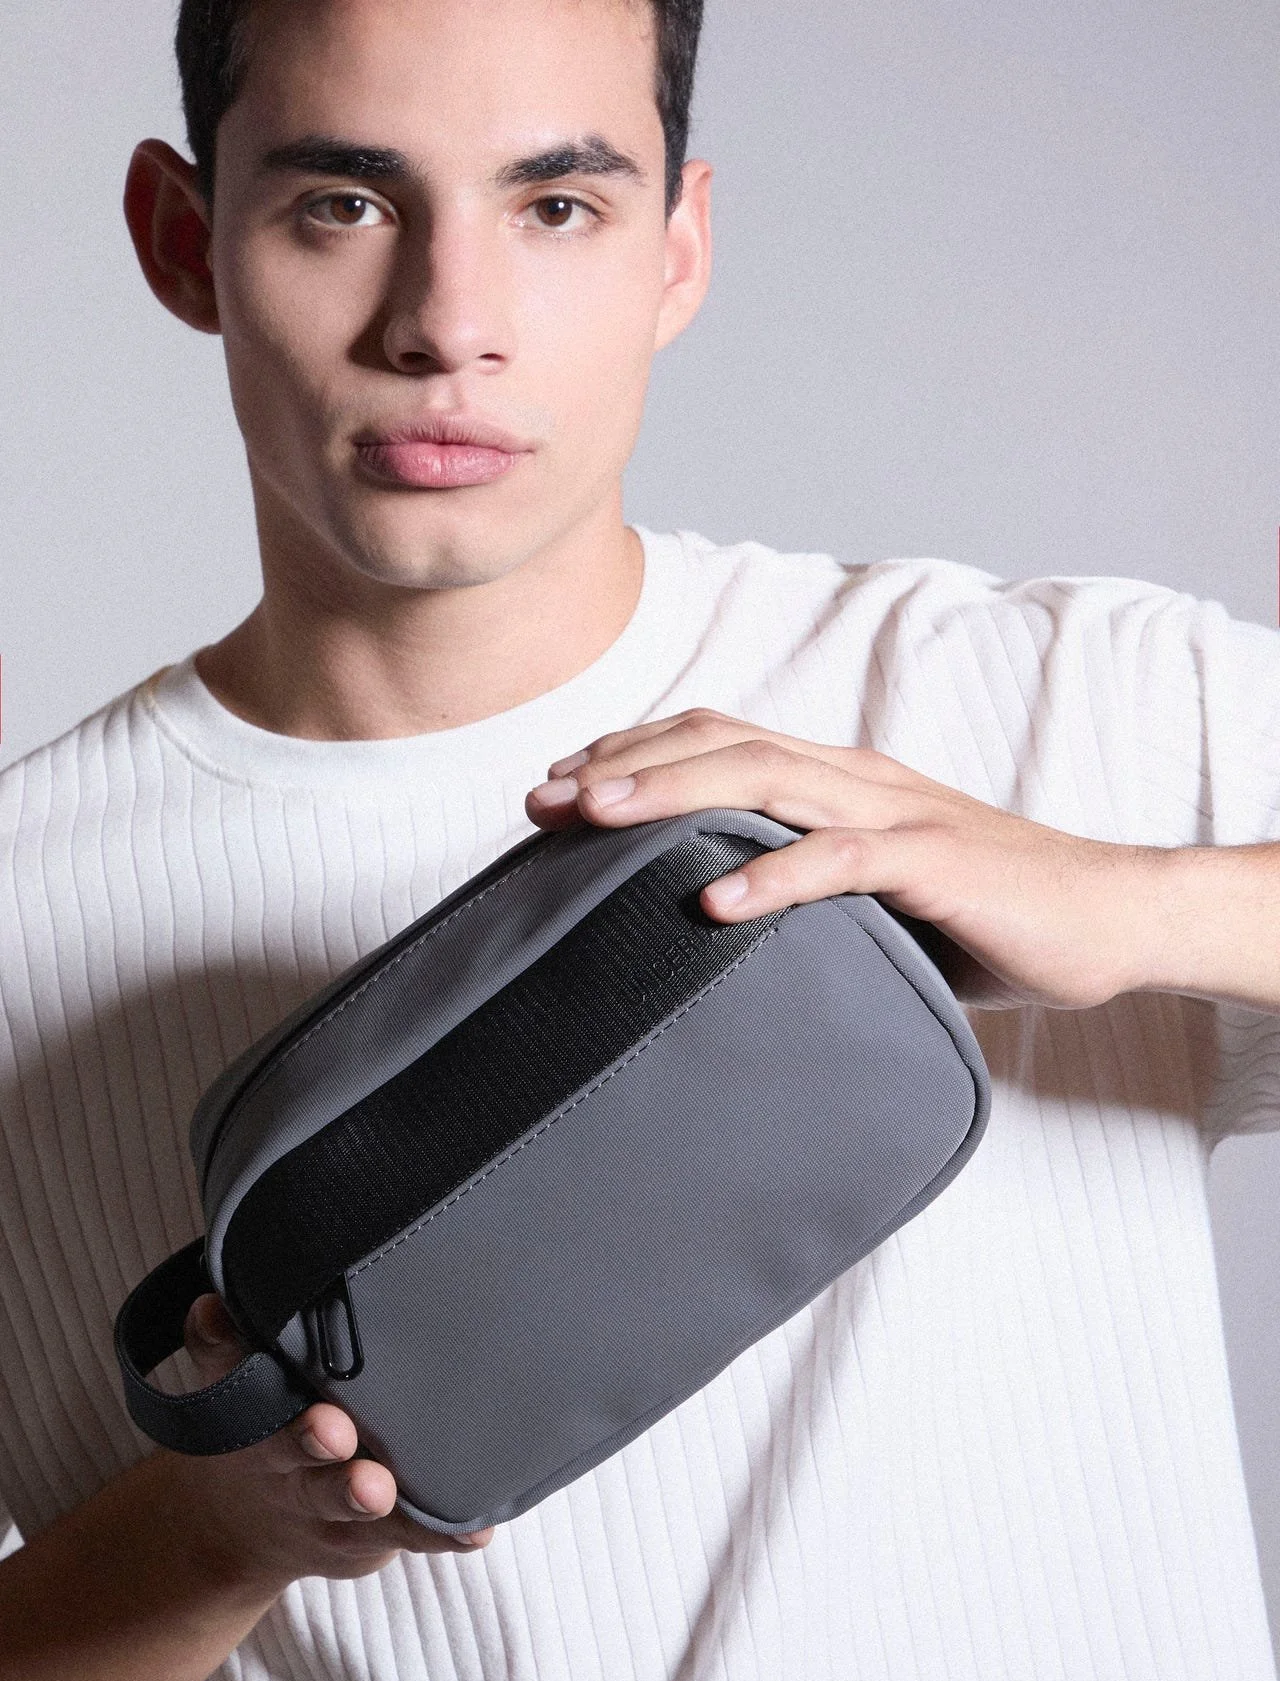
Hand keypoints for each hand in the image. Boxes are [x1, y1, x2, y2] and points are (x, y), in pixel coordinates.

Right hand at [168, 1293, 493, 1596]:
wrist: (241, 1525)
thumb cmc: (258, 1423)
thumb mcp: (230, 1383)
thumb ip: (227, 1341)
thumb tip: (211, 1301)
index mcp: (252, 1412)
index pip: (237, 1380)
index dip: (239, 1364)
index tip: (248, 1341)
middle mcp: (286, 1463)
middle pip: (293, 1449)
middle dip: (313, 1441)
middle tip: (333, 1430)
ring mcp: (327, 1505)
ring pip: (345, 1504)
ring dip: (362, 1495)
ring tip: (381, 1487)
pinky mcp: (369, 1535)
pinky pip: (407, 1536)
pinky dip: (440, 1535)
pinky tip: (474, 1531)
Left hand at [525, 707, 1171, 1010]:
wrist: (1109, 918)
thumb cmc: (984, 912)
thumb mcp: (873, 894)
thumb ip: (804, 887)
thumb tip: (712, 920)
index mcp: (838, 779)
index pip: (719, 740)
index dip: (635, 755)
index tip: (560, 787)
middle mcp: (857, 777)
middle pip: (723, 743)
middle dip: (627, 765)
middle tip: (545, 798)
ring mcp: (897, 812)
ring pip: (767, 779)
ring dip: (674, 795)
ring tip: (597, 819)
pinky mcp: (936, 863)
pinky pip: (845, 860)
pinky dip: (776, 876)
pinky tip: (714, 904)